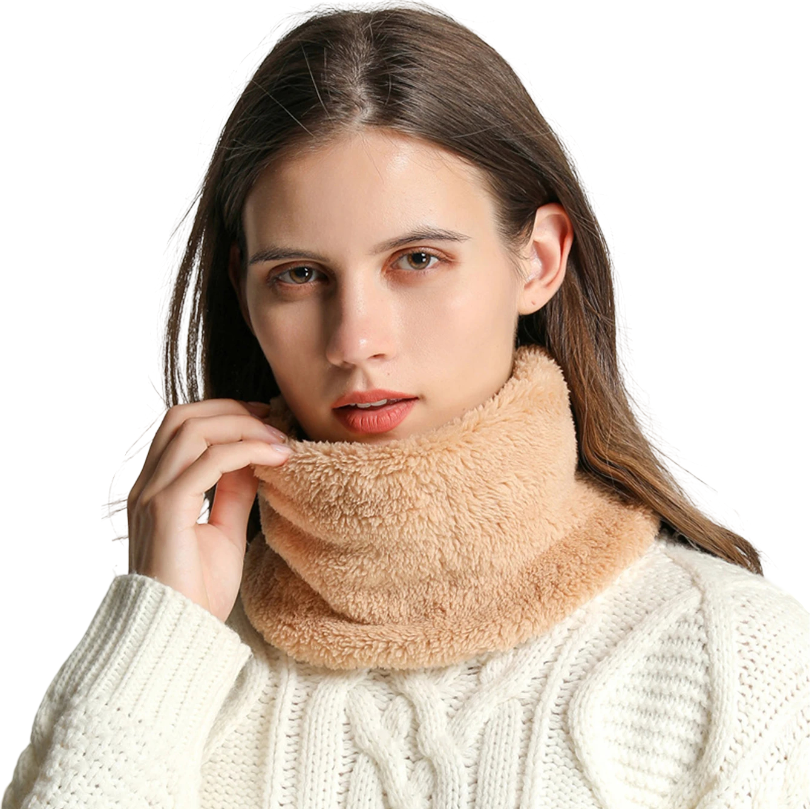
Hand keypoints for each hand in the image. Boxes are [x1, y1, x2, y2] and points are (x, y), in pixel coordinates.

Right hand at [127, 399, 292, 621]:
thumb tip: (256, 459)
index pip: (183, 427)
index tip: (267, 420)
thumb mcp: (225, 531)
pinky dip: (245, 451)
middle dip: (232, 410)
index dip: (225, 414)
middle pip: (183, 417)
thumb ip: (234, 492)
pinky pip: (206, 462)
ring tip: (279, 440)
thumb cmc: (198, 592)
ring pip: (192, 430)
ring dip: (242, 427)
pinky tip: (275, 458)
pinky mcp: (165, 511)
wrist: (178, 636)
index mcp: (157, 488)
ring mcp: (152, 496)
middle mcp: (147, 486)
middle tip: (275, 420)